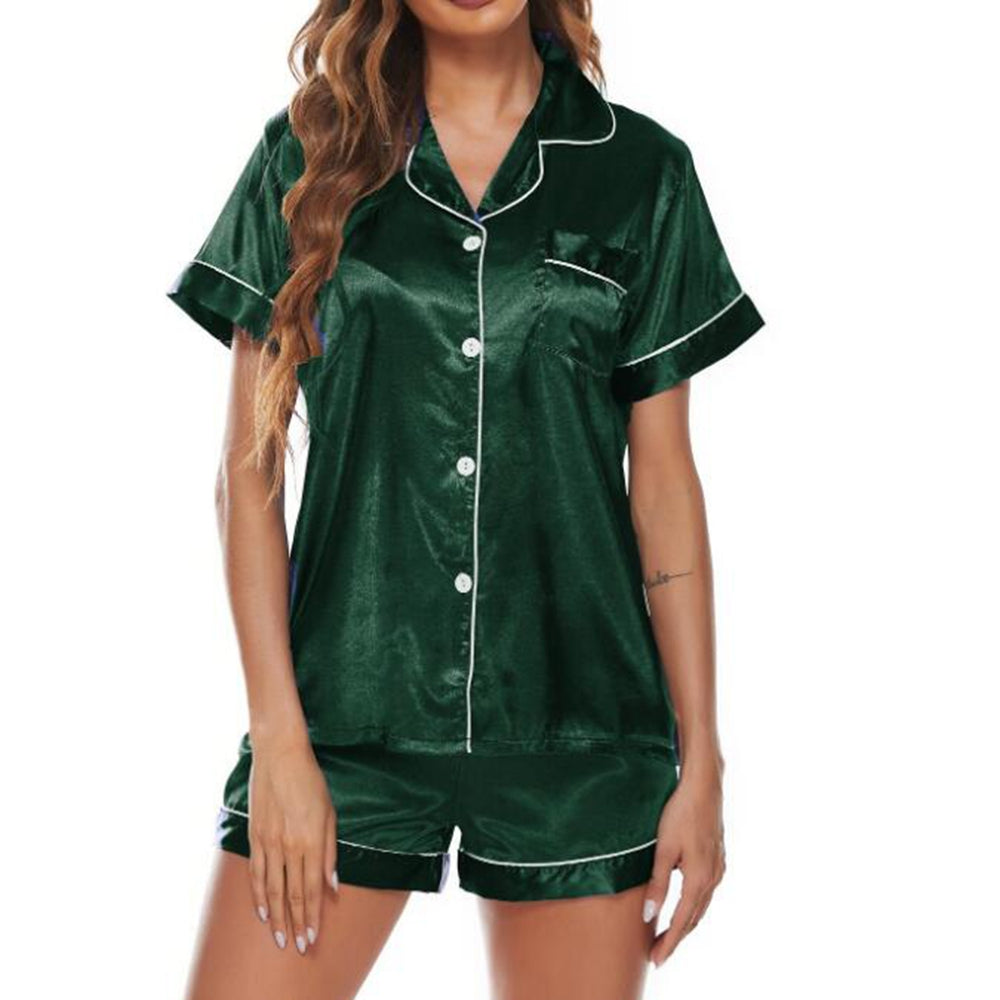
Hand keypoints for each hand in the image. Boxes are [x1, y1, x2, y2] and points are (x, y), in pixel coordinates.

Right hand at [246, 737, 338, 953]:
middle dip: (296, 923)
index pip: (311, 889)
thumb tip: (333, 885)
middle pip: (290, 894)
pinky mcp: (254, 835)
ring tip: (280, 937)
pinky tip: (262, 910)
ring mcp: (268, 842)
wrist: (279, 755)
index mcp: (310, 841)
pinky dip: (257, 895)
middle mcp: (288, 846)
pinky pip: (255, 872)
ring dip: (276, 917)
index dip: (312, 917)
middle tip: (298, 947)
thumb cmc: (311, 781)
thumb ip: (330, 851)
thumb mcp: (329, 813)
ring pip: (271, 889)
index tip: (313, 938)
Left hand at [643, 767, 725, 966]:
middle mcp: (713, 878)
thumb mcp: (663, 849)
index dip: (668, 942)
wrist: (704, 787)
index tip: (655, 960)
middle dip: (675, 938)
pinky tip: (684, 907)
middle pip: (693, 918)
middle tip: (657, 954)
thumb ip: (657, 883)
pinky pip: (706, 893)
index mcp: (699, 879)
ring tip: (667, 937)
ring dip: (685, 924)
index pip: (681, 921)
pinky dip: (693, 907)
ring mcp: (718, 869)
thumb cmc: (680, 813)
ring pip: (701, 907)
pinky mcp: (718, 860)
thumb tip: (649, 914)